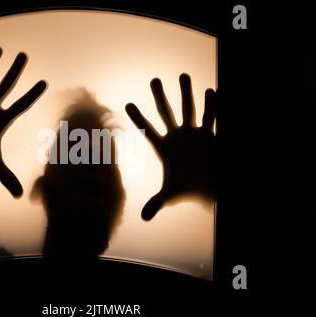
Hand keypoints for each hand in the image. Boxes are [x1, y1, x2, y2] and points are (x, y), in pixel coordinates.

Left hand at [126, 74, 215, 220]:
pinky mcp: (210, 135)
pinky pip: (210, 117)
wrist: (207, 186)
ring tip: (183, 75)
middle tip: (154, 80)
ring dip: (187, 93)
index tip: (128, 104)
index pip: (148, 130)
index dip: (139, 118)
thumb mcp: (171, 195)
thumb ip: (157, 203)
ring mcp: (194, 133)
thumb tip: (144, 218)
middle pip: (167, 113)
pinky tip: (211, 91)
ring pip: (189, 109)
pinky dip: (211, 106)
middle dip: (160, 97)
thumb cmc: (187, 188)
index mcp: (164, 147)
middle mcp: (177, 136)